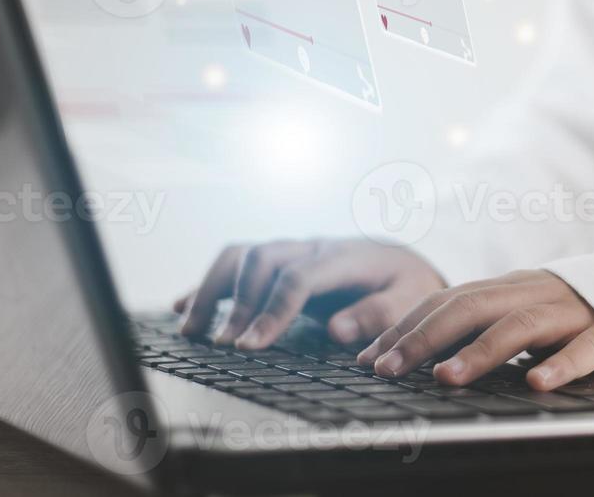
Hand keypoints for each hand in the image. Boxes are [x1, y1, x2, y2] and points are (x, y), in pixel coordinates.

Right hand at [174, 238, 444, 350]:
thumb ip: (378, 315)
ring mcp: (292, 251)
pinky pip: (236, 264)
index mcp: (344, 256)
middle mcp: (311, 247)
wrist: (406, 263)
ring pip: (241, 256)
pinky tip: (183, 308)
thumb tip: (335, 329)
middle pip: (261, 260)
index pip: (298, 277)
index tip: (249, 346)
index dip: (271, 311)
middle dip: (238, 303)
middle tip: (224, 345)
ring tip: (192, 331)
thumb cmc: (407, 286)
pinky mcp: (279, 262)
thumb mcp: (410, 301)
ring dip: (212, 289)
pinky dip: (208, 284)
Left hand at [357, 270, 593, 391]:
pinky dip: (560, 364)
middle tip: (387, 368)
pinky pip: (584, 348)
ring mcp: (569, 311)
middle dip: (423, 337)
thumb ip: (474, 325)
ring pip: (520, 325)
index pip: (444, 300)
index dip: (405, 326)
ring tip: (446, 378)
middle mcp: (531, 293)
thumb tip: (407, 355)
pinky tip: (537, 383)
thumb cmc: (563, 314)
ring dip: (480, 352)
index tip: (368, 357)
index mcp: (504, 288)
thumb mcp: (515, 311)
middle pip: (471, 307)